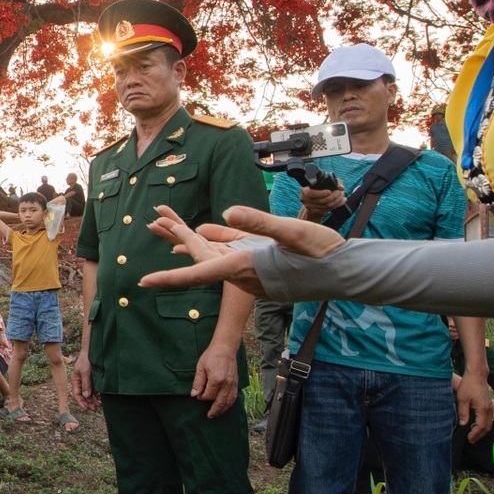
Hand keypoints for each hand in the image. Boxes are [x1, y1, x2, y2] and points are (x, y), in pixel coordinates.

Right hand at [72, 349, 98, 410]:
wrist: (92, 351)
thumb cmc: (86, 360)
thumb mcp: (85, 371)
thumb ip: (86, 383)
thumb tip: (86, 396)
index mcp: (76, 381)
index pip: (77, 395)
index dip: (81, 402)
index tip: (86, 408)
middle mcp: (81, 383)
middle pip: (83, 396)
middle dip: (88, 403)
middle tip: (94, 409)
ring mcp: (87, 382)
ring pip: (89, 395)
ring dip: (93, 401)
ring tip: (99, 405)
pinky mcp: (93, 381)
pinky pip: (95, 391)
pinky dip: (97, 396)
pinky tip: (101, 399)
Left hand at [140, 204, 345, 295]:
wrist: (348, 274)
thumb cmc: (323, 253)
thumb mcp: (291, 231)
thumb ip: (258, 222)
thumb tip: (226, 212)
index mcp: (246, 267)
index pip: (200, 274)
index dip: (170, 277)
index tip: (144, 281)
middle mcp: (245, 276)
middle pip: (202, 260)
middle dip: (177, 242)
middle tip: (153, 223)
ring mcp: (255, 277)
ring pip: (216, 258)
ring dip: (194, 243)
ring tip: (168, 228)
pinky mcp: (264, 274)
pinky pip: (232, 258)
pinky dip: (217, 245)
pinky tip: (208, 233)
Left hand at [192, 344, 241, 418]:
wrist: (225, 348)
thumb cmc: (212, 356)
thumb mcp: (201, 367)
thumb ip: (198, 382)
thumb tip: (194, 395)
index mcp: (216, 379)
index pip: (208, 395)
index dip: (202, 397)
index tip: (198, 395)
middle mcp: (226, 384)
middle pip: (220, 402)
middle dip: (214, 410)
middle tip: (209, 416)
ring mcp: (233, 384)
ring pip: (228, 402)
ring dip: (222, 410)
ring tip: (216, 414)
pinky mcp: (236, 383)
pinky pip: (234, 397)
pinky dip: (229, 404)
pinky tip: (225, 406)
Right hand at [298, 184, 345, 217]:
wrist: (315, 199)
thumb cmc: (319, 188)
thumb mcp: (325, 182)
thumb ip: (334, 182)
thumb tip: (341, 187)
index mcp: (304, 190)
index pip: (310, 193)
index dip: (320, 193)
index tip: (329, 191)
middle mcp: (305, 199)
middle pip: (320, 200)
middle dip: (333, 196)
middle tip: (340, 192)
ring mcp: (310, 206)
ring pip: (325, 206)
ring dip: (337, 201)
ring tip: (342, 196)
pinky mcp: (315, 212)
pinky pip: (327, 209)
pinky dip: (337, 205)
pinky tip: (342, 201)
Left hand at [454, 370, 493, 441]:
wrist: (477, 375)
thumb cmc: (469, 385)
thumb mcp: (462, 399)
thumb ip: (463, 413)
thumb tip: (463, 424)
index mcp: (483, 409)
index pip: (480, 427)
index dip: (475, 434)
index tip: (468, 439)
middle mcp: (489, 409)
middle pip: (487, 428)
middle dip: (479, 435)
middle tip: (471, 440)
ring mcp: (490, 407)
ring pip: (488, 424)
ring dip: (481, 430)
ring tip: (472, 434)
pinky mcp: (489, 405)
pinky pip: (488, 418)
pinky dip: (483, 424)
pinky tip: (475, 425)